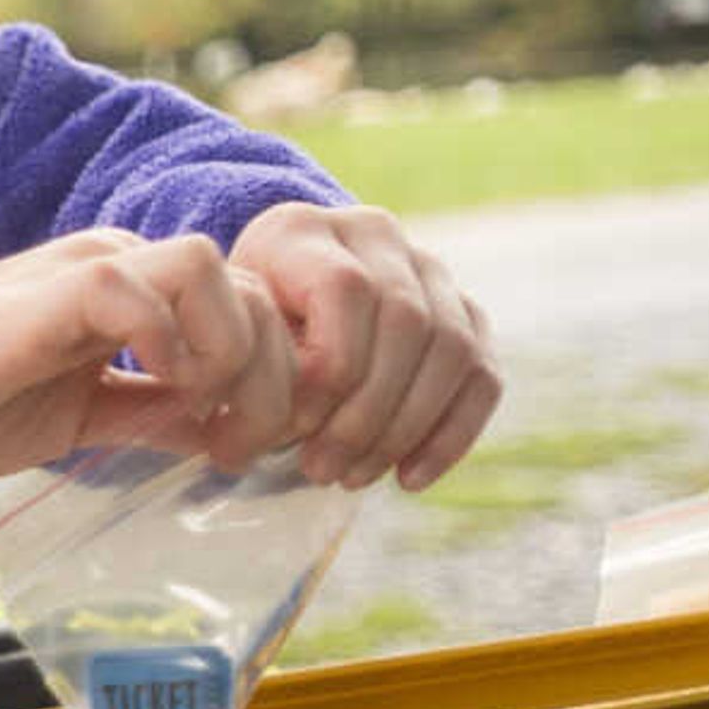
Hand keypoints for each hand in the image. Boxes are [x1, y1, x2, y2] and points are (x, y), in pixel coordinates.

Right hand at [0, 209, 498, 491]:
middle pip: (253, 291)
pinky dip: (167, 340)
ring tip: (209, 422)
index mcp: (131, 297)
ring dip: (235, 353)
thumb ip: (150, 414)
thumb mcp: (77, 421)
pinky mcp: (45, 292)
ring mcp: (82, 272)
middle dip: (279, 379)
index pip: (250, 312)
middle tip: (246, 451)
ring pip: (213, 268)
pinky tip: (151, 391)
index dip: (279, 382)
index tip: (254, 453)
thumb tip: (226, 430)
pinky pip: (139, 283)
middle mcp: (118, 266)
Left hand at [222, 201, 498, 490]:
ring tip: (354, 478)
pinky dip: (451, 434)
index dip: (328, 368)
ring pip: (452, 348)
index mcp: (305, 229)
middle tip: (322, 470)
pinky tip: (409, 479)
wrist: (273, 301)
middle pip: (407, 321)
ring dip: (405, 429)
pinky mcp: (464, 313)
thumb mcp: (226, 336)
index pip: (346, 288)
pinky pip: (482, 374)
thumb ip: (250, 366)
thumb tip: (257, 434)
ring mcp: (429, 270)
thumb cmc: (239, 329)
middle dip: (365, 412)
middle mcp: (376, 234)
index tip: (291, 430)